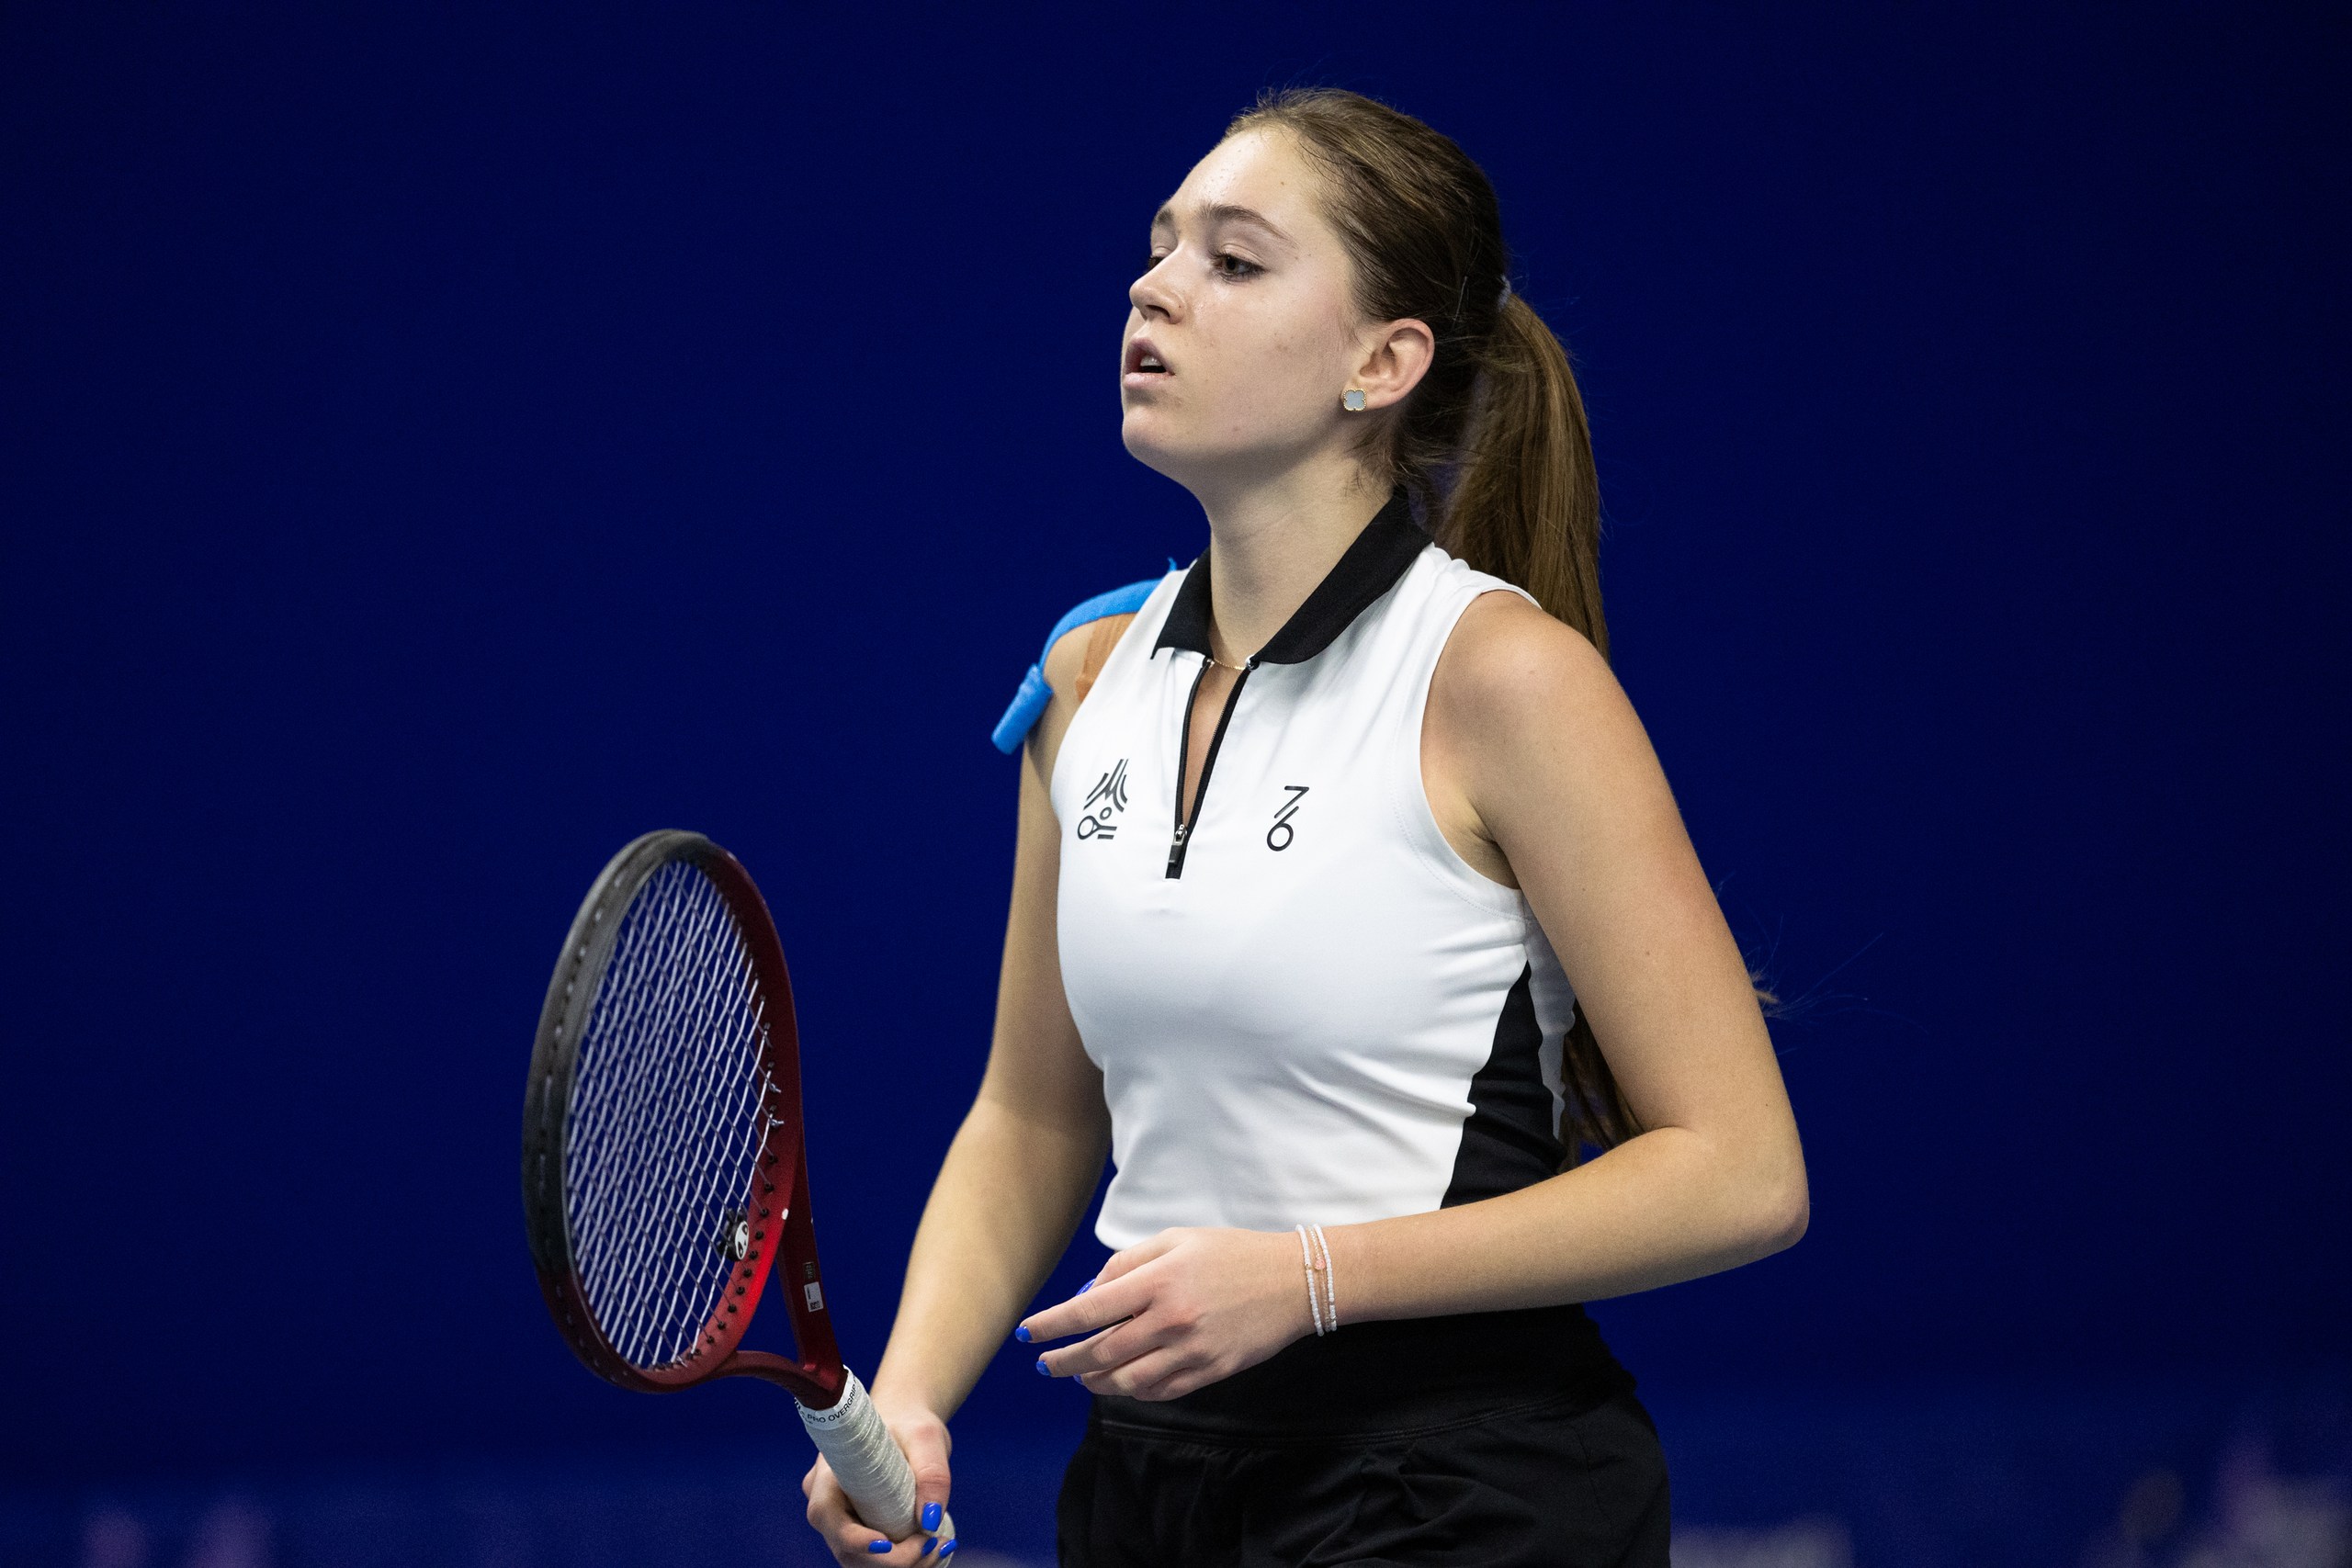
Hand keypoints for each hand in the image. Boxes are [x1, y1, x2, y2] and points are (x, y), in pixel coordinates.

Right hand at [799, 1394, 955, 1564]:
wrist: (906, 1424)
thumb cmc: (909, 1424)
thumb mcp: (926, 1438)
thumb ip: (932, 1475)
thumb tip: (931, 1520)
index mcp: (829, 1473)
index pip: (826, 1514)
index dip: (852, 1537)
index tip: (888, 1543)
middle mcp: (827, 1502)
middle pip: (844, 1548)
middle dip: (890, 1559)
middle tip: (934, 1545)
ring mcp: (840, 1521)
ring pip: (859, 1561)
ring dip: (900, 1565)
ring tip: (939, 1547)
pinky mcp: (858, 1532)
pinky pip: (873, 1560)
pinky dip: (902, 1562)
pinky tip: (932, 1549)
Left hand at [1018, 1227, 1315, 1400]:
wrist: (1294, 1281)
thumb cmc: (1232, 1253)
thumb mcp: (1177, 1240)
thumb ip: (1128, 1263)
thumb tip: (1091, 1293)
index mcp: (1159, 1281)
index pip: (1088, 1310)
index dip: (1052, 1326)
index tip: (1027, 1334)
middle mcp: (1170, 1321)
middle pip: (1100, 1353)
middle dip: (1063, 1362)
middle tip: (1045, 1364)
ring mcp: (1191, 1352)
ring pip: (1125, 1381)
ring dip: (1093, 1382)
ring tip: (1079, 1376)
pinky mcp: (1209, 1373)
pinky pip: (1158, 1392)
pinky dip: (1131, 1392)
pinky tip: (1120, 1383)